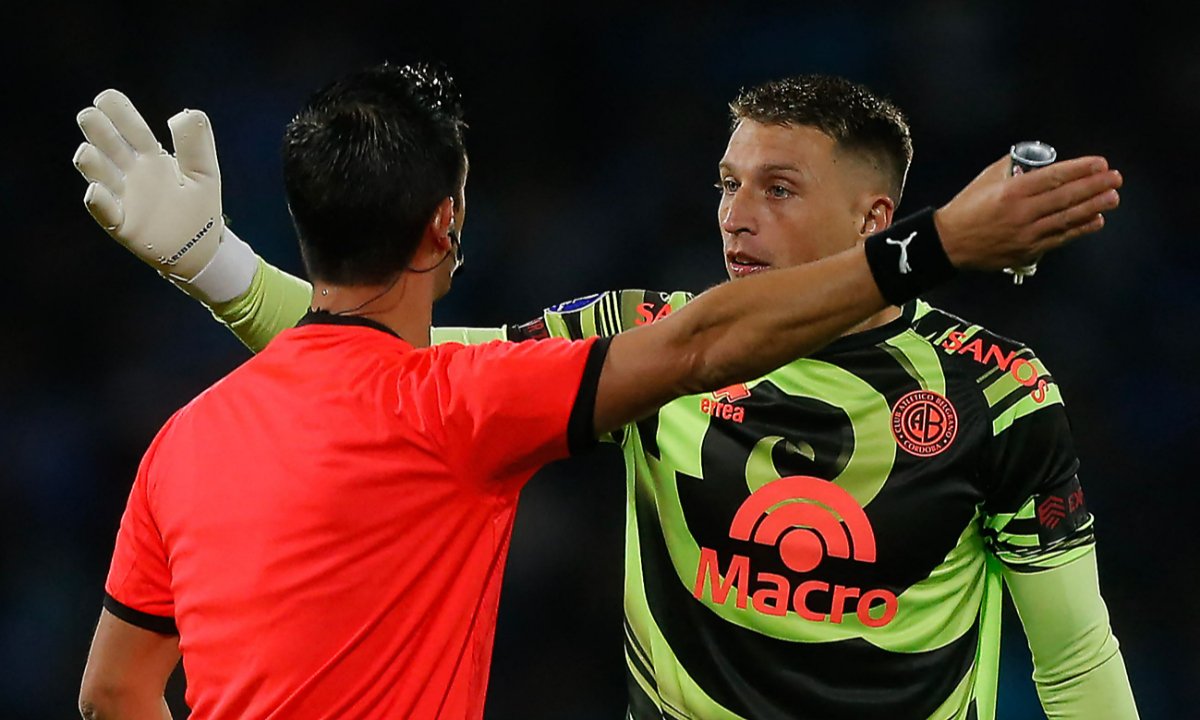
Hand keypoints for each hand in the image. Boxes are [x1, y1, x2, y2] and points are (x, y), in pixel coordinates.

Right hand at [74, 89, 222, 281]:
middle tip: (90, 116)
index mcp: (151, 157)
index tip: (105, 98)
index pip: (132, 129)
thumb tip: (184, 113)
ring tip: (88, 152)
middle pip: (109, 145)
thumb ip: (196, 144)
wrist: (201, 249)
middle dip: (98, 131)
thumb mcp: (205, 173)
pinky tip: (95, 191)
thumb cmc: (199, 208)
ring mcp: (124, 197)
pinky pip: (106, 212)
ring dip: (92, 163)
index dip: (119, 113)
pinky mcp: (122, 224)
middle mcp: (132, 173)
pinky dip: (99, 202)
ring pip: (100, 174)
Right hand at [934, 155, 1121, 270]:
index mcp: (1012, 191)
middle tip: (1115, 178)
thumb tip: (1037, 160)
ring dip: (1093, 206)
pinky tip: (1095, 220)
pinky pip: (1059, 238)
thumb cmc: (966, 207)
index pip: (1055, 177)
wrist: (949, 243)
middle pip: (1066, 197)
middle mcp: (1022, 212)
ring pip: (1067, 218)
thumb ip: (1013, 167)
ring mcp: (1026, 234)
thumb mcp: (986, 179)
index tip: (1100, 163)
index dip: (1081, 169)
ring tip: (1113, 197)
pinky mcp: (1027, 251)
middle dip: (1095, 186)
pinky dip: (1079, 229)